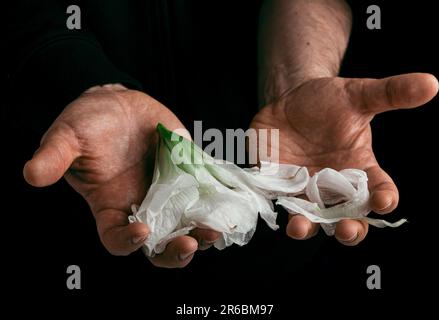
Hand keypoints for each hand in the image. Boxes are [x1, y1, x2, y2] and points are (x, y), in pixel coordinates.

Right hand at [23, 84, 218, 266]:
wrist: (115, 104)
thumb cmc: (86, 123)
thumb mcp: (67, 137)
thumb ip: (54, 157)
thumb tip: (32, 175)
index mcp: (110, 206)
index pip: (117, 238)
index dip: (128, 242)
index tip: (141, 231)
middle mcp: (141, 206)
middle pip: (159, 243)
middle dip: (176, 249)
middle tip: (192, 242)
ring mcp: (166, 192)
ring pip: (186, 223)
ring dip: (202, 230)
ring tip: (217, 228)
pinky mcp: (185, 174)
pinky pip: (202, 194)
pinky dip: (215, 201)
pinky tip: (229, 202)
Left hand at [251, 73, 438, 244]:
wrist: (291, 99)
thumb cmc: (329, 100)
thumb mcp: (358, 94)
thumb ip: (390, 93)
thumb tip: (431, 83)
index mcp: (360, 168)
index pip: (379, 190)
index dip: (384, 198)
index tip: (384, 201)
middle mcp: (334, 187)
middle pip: (346, 218)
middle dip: (349, 229)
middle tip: (347, 229)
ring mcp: (304, 189)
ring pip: (309, 219)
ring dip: (306, 226)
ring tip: (299, 226)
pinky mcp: (277, 184)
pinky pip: (276, 201)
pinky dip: (273, 207)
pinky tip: (270, 208)